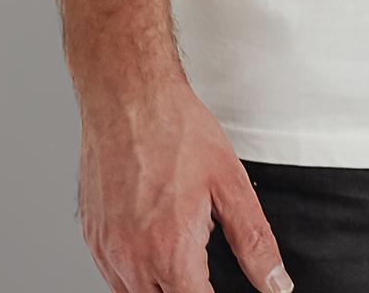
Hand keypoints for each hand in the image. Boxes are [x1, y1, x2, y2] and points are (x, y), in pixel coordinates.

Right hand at [77, 74, 292, 292]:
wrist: (128, 94)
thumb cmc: (176, 130)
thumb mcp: (230, 183)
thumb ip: (254, 242)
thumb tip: (276, 284)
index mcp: (171, 253)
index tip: (218, 283)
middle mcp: (132, 261)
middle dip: (188, 287)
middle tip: (201, 258)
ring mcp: (107, 251)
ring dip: (162, 282)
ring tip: (178, 239)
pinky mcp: (92, 237)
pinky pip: (114, 275)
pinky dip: (136, 270)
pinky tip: (153, 235)